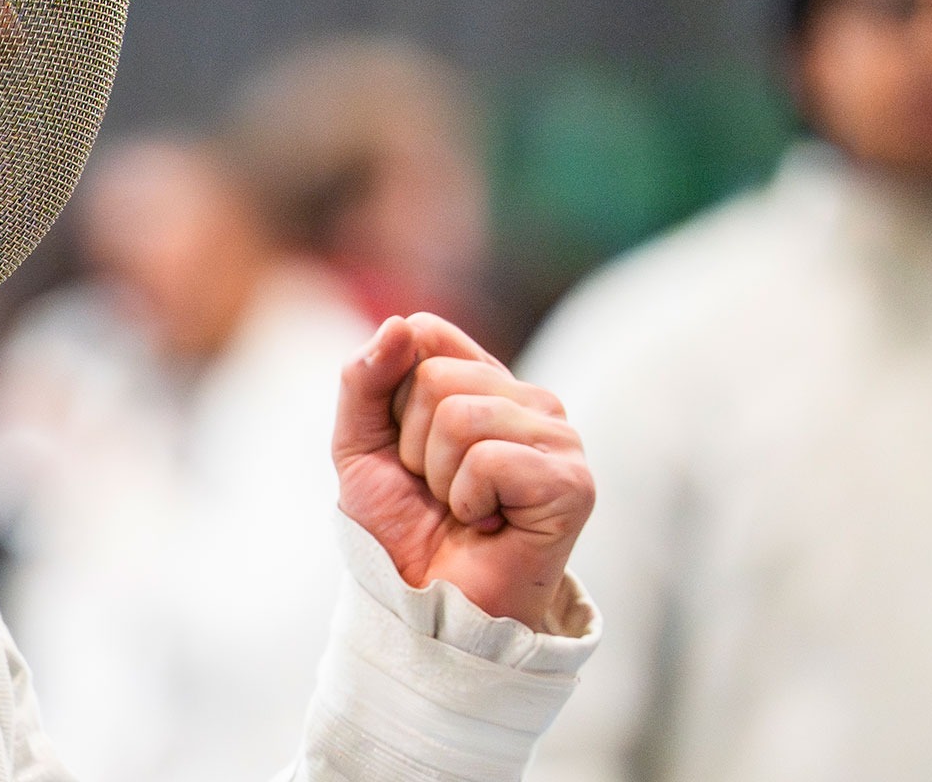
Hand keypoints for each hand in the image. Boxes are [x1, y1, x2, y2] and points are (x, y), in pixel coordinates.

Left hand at [333, 313, 593, 630]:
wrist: (424, 608)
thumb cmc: (401, 529)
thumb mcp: (359, 447)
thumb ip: (365, 381)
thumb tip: (400, 323)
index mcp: (485, 382)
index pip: (426, 332)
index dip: (392, 395)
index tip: (403, 448)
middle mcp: (529, 400)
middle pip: (435, 377)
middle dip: (412, 446)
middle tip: (437, 492)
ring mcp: (559, 438)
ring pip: (460, 415)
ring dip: (439, 478)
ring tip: (463, 510)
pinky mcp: (573, 482)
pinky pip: (490, 459)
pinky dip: (469, 500)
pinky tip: (488, 524)